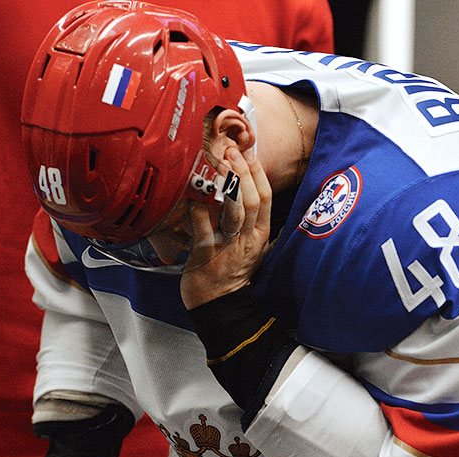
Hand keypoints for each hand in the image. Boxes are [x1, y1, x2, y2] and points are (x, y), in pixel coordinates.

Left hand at [180, 147, 271, 309]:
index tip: (248, 152)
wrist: (218, 303)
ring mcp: (228, 246)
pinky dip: (197, 209)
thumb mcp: (252, 246)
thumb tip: (251, 192)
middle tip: (232, 150)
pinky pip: (203, 226)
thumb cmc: (232, 271)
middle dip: (244, 171)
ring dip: (229, 184)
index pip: (266, 198)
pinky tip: (192, 195)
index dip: (258, 173)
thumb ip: (253, 222)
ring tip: (220, 163)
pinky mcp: (206, 253)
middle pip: (253, 200)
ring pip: (235, 211)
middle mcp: (247, 239)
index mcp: (260, 234)